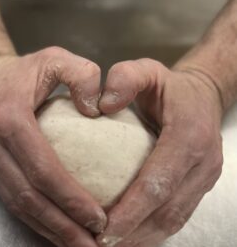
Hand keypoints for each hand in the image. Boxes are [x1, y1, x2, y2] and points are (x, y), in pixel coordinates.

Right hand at [0, 47, 106, 246]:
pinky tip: (57, 231)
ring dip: (49, 230)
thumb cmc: (22, 70)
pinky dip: (36, 221)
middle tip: (92, 244)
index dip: (70, 198)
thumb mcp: (54, 57)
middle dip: (62, 226)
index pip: (42, 168)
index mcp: (9, 118)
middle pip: (28, 197)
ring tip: (78, 245)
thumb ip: (81, 74)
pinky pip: (12, 201)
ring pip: (18, 205)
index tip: (99, 218)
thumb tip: (99, 110)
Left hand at [96, 58, 223, 246]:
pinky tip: (126, 240)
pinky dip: (150, 234)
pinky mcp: (198, 188)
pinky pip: (175, 218)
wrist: (203, 96)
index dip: (132, 208)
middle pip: (166, 210)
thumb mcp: (146, 70)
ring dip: (140, 239)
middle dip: (132, 233)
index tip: (104, 228)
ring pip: (172, 221)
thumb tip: (101, 105)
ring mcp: (203, 180)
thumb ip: (125, 78)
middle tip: (97, 245)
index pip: (158, 181)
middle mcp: (202, 164)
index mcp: (189, 136)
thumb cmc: (168, 86)